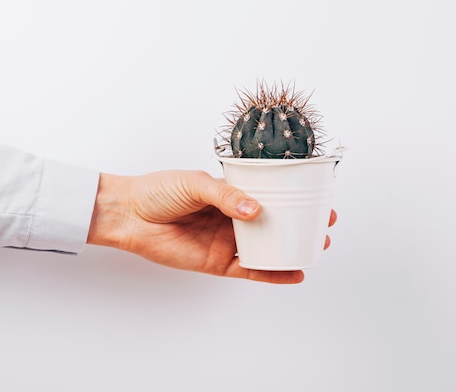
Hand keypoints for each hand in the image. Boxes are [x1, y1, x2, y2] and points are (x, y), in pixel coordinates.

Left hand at [87, 170, 336, 283]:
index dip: (292, 197)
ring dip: (291, 251)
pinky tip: (293, 273)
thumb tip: (255, 210)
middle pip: (273, 223)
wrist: (131, 214)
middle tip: (324, 225)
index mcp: (230, 194)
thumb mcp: (196, 182)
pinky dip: (272, 273)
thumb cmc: (160, 190)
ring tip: (315, 249)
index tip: (317, 197)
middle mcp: (232, 218)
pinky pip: (250, 270)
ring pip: (266, 248)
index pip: (268, 195)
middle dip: (299, 225)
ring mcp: (226, 241)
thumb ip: (226, 196)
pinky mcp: (217, 262)